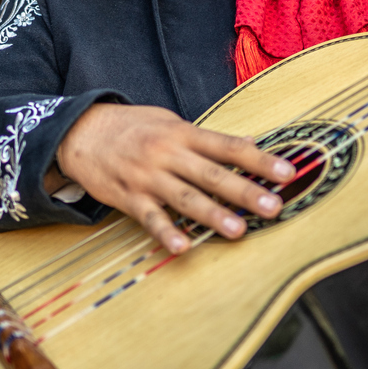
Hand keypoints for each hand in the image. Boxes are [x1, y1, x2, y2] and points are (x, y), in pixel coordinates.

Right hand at [53, 103, 296, 254]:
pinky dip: (166, 233)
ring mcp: (148, 177)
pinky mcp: (128, 197)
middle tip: (274, 206)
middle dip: (245, 191)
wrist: (79, 131)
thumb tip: (249, 143)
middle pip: (213, 174)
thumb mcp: (170, 122)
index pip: (229, 147)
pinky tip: (183, 246)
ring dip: (213, 215)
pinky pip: (150, 218)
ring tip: (239, 230)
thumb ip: (209, 137)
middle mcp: (168, 154)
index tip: (288, 172)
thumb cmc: (131, 127)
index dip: (260, 160)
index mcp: (183, 133)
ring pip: (185, 198)